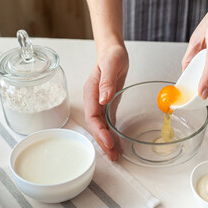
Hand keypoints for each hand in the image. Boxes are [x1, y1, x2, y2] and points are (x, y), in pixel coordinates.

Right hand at [83, 44, 128, 160]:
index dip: (99, 131)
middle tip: (112, 155)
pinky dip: (111, 133)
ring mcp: (100, 104)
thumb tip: (104, 99)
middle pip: (95, 126)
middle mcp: (94, 101)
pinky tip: (116, 142)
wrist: (112, 52)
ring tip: (114, 155)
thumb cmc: (111, 56)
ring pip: (101, 126)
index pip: (92, 117)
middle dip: (102, 141)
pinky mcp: (108, 104)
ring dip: (106, 141)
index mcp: (92, 93)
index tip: (108, 141)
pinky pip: (108, 122)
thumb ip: (106, 82)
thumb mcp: (111, 65)